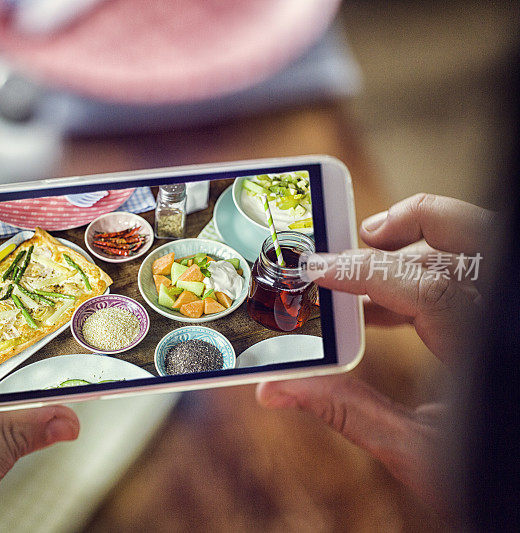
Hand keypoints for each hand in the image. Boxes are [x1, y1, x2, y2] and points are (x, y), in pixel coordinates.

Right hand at [257, 193, 494, 510]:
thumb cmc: (487, 478)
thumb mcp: (417, 452)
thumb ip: (348, 412)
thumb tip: (278, 390)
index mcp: (480, 347)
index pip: (425, 286)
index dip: (365, 270)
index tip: (318, 269)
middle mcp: (498, 319)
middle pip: (468, 237)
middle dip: (410, 223)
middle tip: (360, 237)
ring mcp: (502, 318)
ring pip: (470, 249)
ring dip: (413, 250)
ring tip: (360, 276)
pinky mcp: (497, 326)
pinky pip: (465, 281)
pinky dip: (424, 280)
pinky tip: (383, 310)